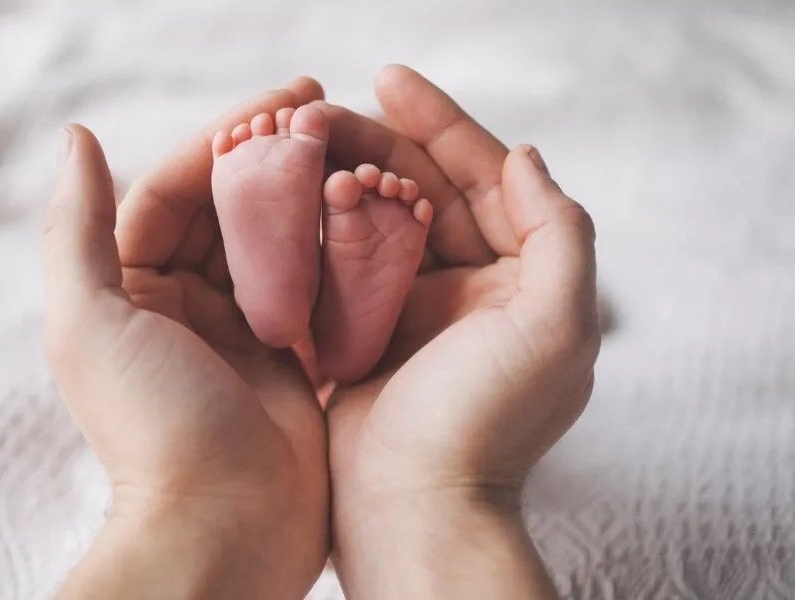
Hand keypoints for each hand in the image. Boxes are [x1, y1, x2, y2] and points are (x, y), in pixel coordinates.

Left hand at [43, 79, 328, 598]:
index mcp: (134, 287)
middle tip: (329, 113)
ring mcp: (245, 328)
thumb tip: (76, 137)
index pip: (176, 189)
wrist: (224, 529)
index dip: (225, 139)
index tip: (284, 102)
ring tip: (356, 154)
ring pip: (280, 241)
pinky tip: (372, 217)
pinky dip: (339, 251)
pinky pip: (316, 287)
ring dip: (311, 197)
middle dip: (274, 159)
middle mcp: (188, 302)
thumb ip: (77, 229)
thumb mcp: (91, 323)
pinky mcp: (293, 357)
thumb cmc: (153, 428)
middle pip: (232, 209)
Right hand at [320, 66, 599, 597]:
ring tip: (297, 144)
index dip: (441, 123)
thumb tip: (527, 156)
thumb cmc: (486, 422)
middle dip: (375, 144)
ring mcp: (411, 308)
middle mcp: (468, 286)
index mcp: (519, 277)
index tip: (388, 78)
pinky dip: (316, 228)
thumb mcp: (556, 324)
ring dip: (340, 179)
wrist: (415, 510)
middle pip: (421, 190)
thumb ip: (560, 233)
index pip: (482, 178)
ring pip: (374, 220)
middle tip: (320, 110)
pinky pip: (338, 262)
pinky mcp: (362, 332)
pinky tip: (286, 198)